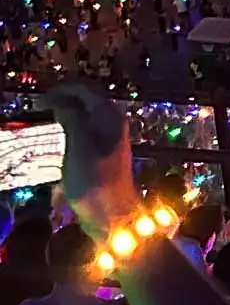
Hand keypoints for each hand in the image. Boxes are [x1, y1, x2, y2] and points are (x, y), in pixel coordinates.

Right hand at [46, 82, 134, 235]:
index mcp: (110, 116)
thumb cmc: (96, 182)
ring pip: (87, 113)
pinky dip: (72, 125)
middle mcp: (114, 122)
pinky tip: (61, 134)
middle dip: (65, 97)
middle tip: (41, 105)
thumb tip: (61, 101)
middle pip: (88, 98)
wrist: (113, 215)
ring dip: (67, 111)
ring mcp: (110, 136)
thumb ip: (72, 119)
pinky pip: (86, 128)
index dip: (62, 89)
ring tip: (47, 117)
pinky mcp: (104, 151)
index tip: (40, 99)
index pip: (87, 89)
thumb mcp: (79, 147)